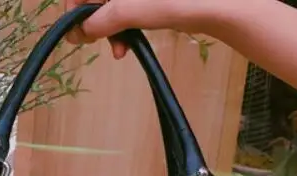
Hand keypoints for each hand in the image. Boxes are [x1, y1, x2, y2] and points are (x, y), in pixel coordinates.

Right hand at [63, 0, 220, 59]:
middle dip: (94, 20)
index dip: (76, 7)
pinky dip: (124, 25)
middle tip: (95, 42)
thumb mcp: (129, 9)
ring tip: (117, 50)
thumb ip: (99, 20)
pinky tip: (126, 44)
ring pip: (112, 4)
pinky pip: (128, 8)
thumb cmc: (174, 1)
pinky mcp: (152, 0)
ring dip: (109, 28)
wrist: (221, 5)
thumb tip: (75, 34)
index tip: (76, 31)